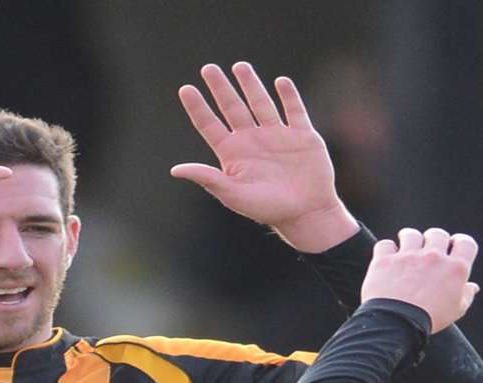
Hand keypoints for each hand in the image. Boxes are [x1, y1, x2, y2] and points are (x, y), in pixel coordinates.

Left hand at [170, 61, 356, 252]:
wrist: (307, 214)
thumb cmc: (268, 209)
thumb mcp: (234, 195)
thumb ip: (208, 179)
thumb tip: (175, 170)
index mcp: (234, 154)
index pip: (210, 125)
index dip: (197, 107)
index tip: (185, 89)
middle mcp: (253, 141)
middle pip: (233, 108)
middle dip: (221, 88)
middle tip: (208, 68)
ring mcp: (277, 136)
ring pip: (261, 103)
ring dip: (251, 84)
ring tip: (239, 66)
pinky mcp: (302, 136)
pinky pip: (295, 111)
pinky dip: (289, 96)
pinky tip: (281, 82)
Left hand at [362, 228, 479, 332]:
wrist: (397, 324)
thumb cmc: (431, 320)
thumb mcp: (456, 310)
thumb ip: (466, 295)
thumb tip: (472, 286)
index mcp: (455, 268)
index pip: (466, 243)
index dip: (460, 243)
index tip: (453, 246)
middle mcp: (434, 257)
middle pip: (438, 234)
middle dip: (434, 240)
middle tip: (428, 250)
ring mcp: (408, 256)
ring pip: (411, 234)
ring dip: (409, 240)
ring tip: (406, 250)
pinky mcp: (386, 260)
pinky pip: (386, 244)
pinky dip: (386, 250)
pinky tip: (388, 259)